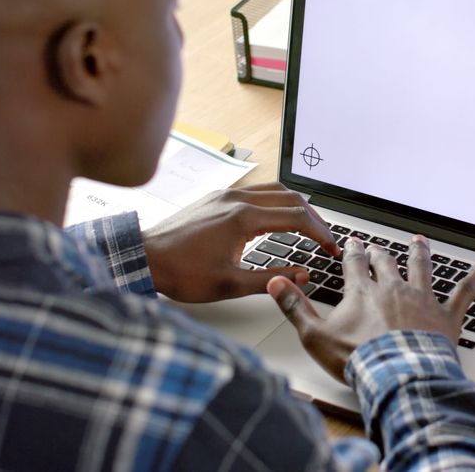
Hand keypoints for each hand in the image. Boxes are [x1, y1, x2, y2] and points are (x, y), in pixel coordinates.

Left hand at [142, 183, 339, 302]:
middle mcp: (236, 199)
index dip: (320, 233)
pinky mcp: (216, 197)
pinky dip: (275, 202)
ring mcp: (225, 194)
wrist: (144, 257)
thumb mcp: (230, 284)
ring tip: (307, 227)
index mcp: (243, 218)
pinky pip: (256, 191)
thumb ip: (271, 279)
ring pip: (274, 190)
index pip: (297, 217)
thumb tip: (302, 275)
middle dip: (313, 218)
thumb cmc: (180, 272)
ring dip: (295, 207)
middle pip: (291, 198)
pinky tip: (275, 220)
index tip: (330, 248)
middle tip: (324, 239)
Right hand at [268, 235, 474, 382]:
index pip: (353, 264)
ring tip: (419, 241)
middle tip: (376, 245)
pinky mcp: (446, 316)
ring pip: (421, 268)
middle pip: (385, 263)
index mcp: (362, 292)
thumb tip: (275, 283)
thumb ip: (295, 307)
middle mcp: (393, 288)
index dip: (350, 252)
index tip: (350, 242)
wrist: (398, 375)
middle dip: (379, 253)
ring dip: (419, 253)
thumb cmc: (359, 360)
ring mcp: (422, 300)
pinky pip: (465, 291)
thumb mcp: (315, 336)